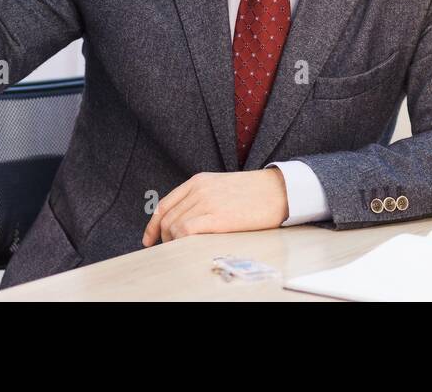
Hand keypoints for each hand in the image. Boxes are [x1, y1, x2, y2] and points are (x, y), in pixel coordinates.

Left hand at [142, 168, 289, 245]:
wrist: (281, 191)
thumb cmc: (257, 193)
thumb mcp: (224, 187)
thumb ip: (204, 197)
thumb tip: (188, 219)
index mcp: (200, 181)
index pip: (165, 204)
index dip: (153, 225)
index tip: (150, 239)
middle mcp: (199, 189)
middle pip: (167, 217)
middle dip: (164, 237)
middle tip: (171, 249)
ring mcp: (207, 202)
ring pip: (174, 226)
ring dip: (174, 242)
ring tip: (184, 249)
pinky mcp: (216, 217)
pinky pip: (185, 231)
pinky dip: (181, 241)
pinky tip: (190, 247)